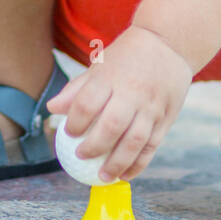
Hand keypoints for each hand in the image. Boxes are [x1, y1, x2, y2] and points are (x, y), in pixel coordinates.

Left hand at [45, 25, 192, 182]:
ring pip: (134, 141)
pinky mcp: (167, 117)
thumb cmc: (127, 57)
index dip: (75, 122)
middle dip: (94, 147)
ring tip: (102, 176)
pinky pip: (152, 146)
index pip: (87, 104)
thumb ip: (77, 88)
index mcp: (111, 76)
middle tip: (81, 156)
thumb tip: (51, 109)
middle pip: (111, 126)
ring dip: (117, 163)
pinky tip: (125, 174)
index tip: (69, 133)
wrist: (169, 44)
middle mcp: (133, 92)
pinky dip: (138, 164)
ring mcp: (152, 106)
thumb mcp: (100, 65)